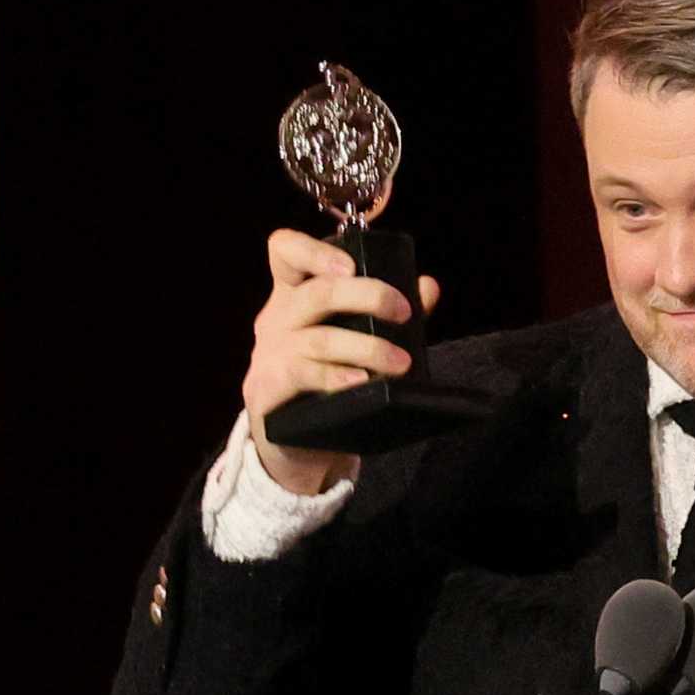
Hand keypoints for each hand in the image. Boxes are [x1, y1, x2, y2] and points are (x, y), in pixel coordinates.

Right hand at [241, 228, 441, 493]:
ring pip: (319, 339)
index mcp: (294, 297)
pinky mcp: (267, 389)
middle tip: (403, 312)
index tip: (351, 264)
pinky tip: (361, 382)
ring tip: (401, 363)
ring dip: (367, 348)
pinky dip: (337, 377)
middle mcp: (276, 319)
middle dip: (367, 296)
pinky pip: (304, 376)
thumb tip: (428, 286)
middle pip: (316, 293)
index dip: (313, 250)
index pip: (285, 252)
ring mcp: (268, 355)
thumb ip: (389, 313)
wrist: (295, 444)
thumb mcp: (354, 340)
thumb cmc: (327, 380)